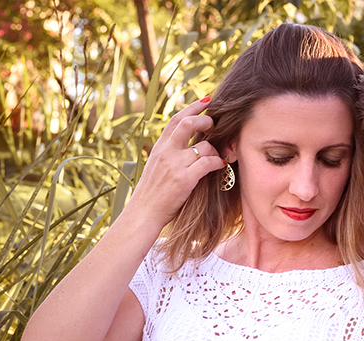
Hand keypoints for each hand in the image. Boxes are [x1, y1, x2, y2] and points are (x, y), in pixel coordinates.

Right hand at [124, 97, 226, 229]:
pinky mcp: (184, 179)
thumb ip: (168, 155)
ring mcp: (174, 165)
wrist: (143, 214)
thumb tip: (185, 146)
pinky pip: (207, 163)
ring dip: (215, 150)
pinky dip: (217, 162)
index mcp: (159, 148)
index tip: (206, 102)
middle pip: (188, 123)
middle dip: (206, 121)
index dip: (193, 107)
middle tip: (215, 126)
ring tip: (218, 156)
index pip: (176, 119)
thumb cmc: (151, 196)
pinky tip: (220, 166)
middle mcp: (166, 152)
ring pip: (203, 146)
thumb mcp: (155, 168)